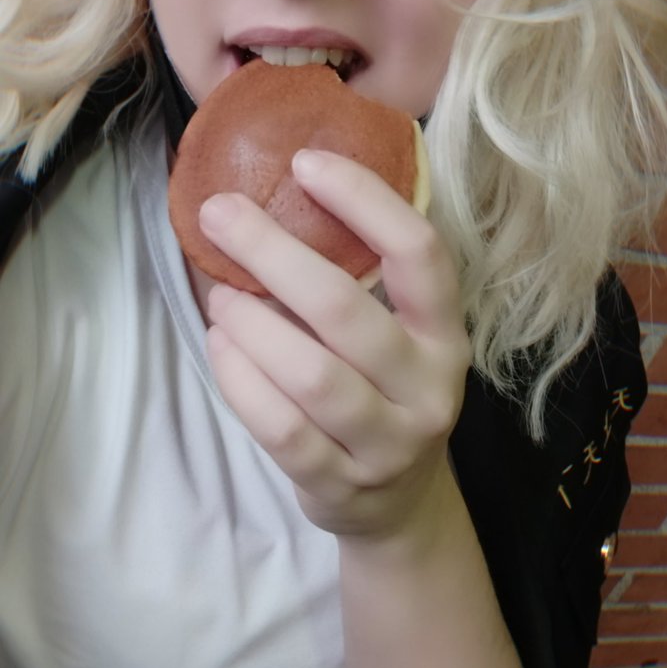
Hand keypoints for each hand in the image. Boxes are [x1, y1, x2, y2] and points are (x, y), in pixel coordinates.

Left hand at [199, 149, 470, 538]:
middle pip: (347, 312)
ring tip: (219, 294)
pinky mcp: (343, 485)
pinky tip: (221, 346)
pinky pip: (282, 429)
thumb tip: (269, 199)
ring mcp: (389, 443)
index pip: (420, 253)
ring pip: (313, 376)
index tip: (305, 162)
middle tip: (220, 213)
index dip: (364, 201)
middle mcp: (430, 387)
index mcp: (446, 333)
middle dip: (274, 254)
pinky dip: (241, 381)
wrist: (397, 506)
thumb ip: (357, 280)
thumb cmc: (382, 393)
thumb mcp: (397, 337)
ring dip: (252, 324)